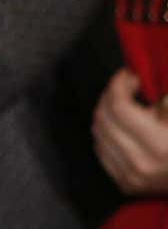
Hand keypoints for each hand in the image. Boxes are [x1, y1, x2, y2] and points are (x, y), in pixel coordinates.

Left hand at [94, 68, 167, 194]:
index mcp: (160, 146)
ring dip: (106, 112)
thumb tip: (133, 81)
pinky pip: (100, 149)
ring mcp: (131, 177)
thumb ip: (162, 102)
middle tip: (123, 86)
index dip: (119, 85)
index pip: (119, 107)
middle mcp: (141, 163)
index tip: (127, 75)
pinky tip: (119, 125)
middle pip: (104, 117)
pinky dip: (105, 132)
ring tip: (122, 103)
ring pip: (98, 132)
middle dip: (110, 95)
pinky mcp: (125, 184)